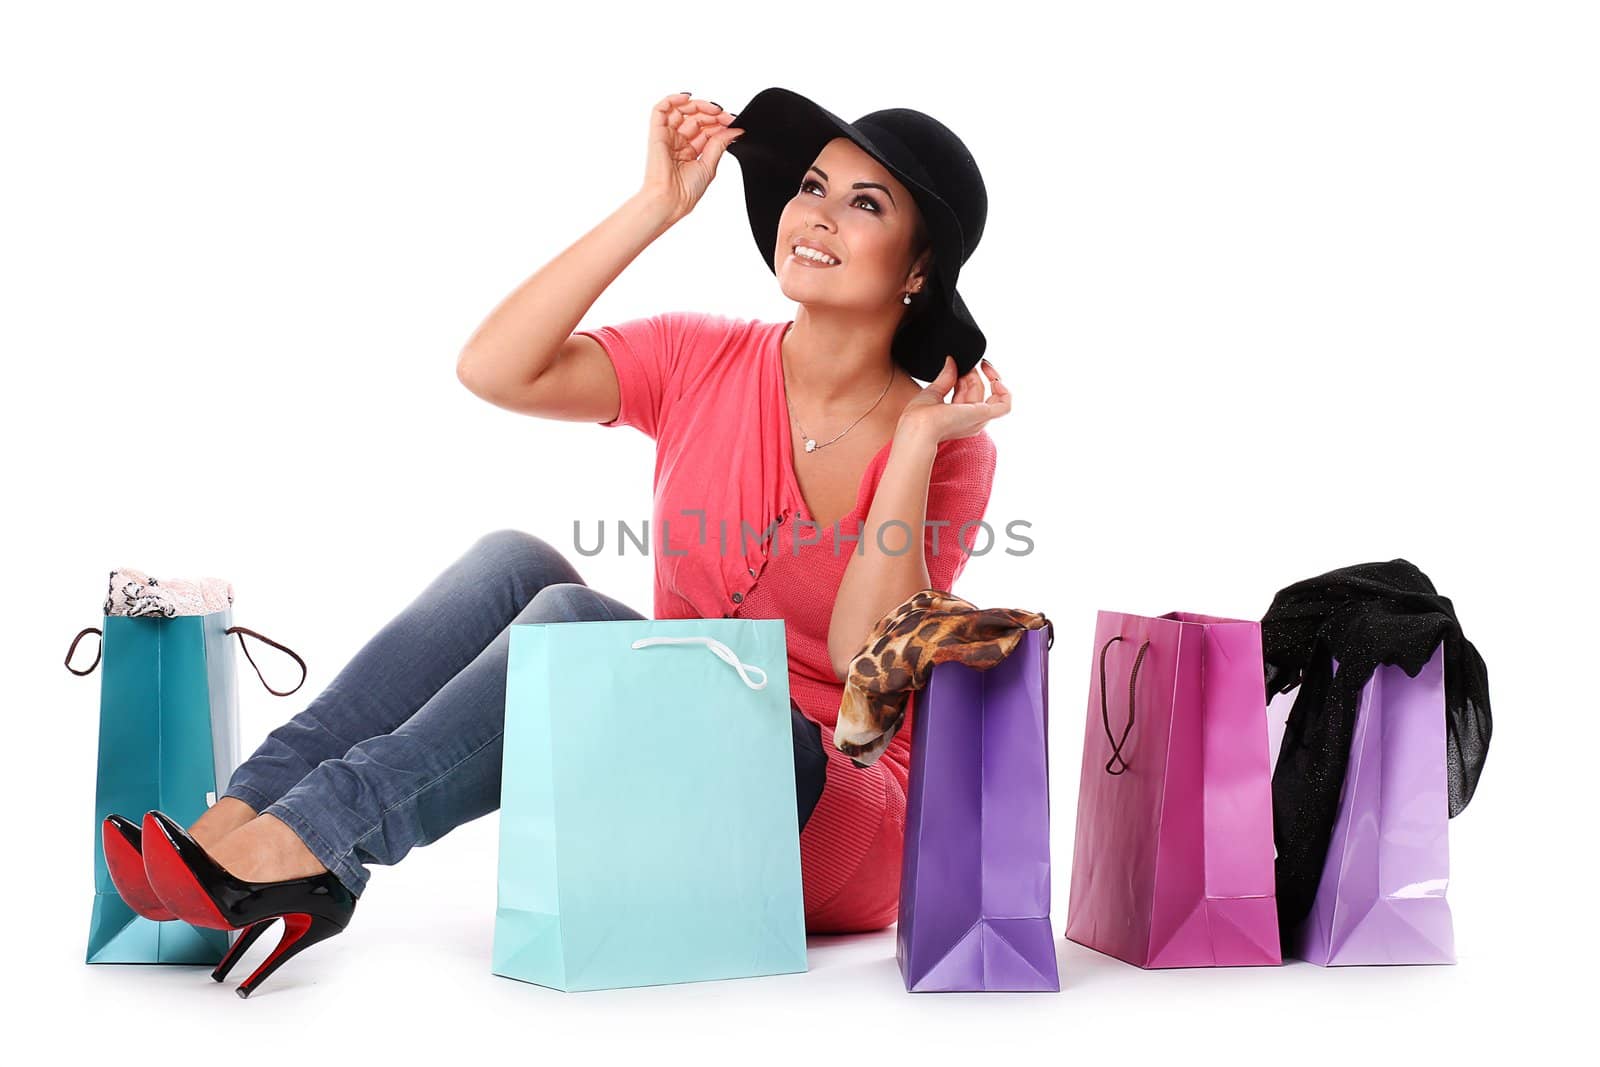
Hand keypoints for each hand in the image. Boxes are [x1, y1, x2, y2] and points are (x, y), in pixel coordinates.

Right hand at [639, 92, 743, 222]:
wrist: (670, 200)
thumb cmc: (685, 191)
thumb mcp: (710, 165)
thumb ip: (720, 145)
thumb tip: (734, 131)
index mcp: (690, 151)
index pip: (706, 129)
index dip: (720, 123)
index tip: (734, 123)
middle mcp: (678, 142)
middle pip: (696, 117)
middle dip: (713, 114)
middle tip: (726, 116)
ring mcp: (668, 136)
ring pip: (681, 110)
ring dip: (698, 105)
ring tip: (713, 109)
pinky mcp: (656, 133)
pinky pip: (660, 109)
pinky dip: (672, 99)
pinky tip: (687, 98)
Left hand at [896, 357, 1009, 445]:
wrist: (919, 426)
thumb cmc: (918, 417)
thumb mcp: (932, 391)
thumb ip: (945, 377)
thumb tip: (951, 360)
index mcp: (958, 418)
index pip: (970, 392)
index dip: (966, 376)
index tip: (958, 366)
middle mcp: (971, 421)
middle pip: (979, 389)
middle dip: (970, 375)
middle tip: (958, 369)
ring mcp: (978, 419)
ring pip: (987, 392)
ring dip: (977, 378)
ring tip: (964, 373)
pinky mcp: (983, 416)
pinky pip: (1005, 405)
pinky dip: (1005, 391)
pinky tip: (995, 379)